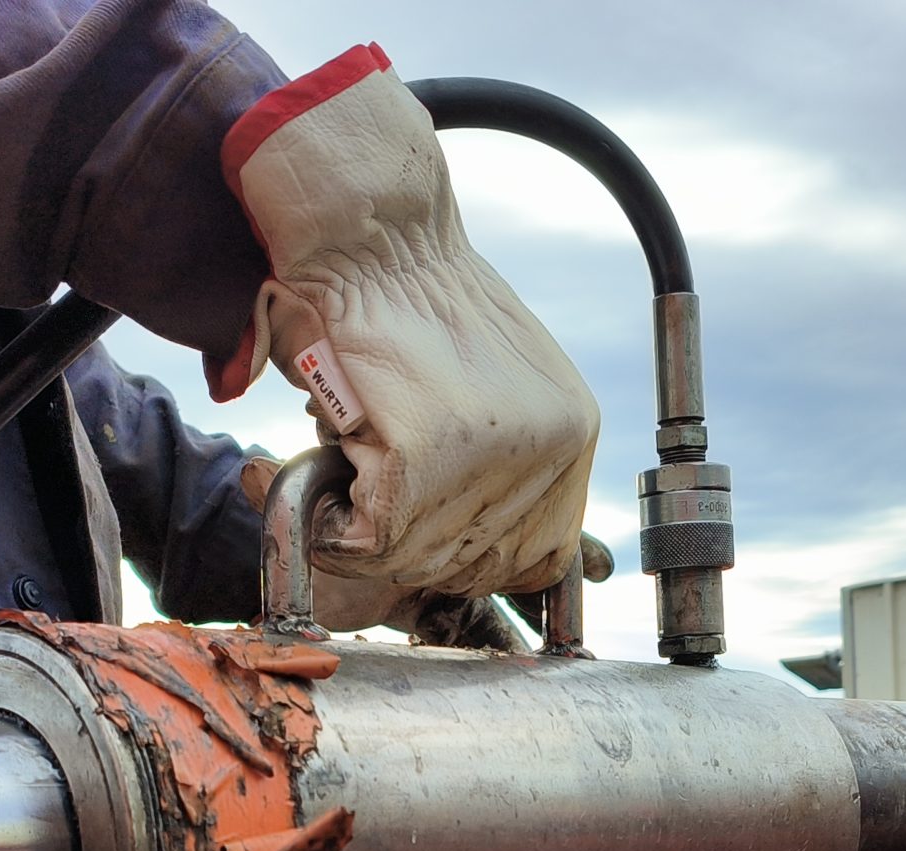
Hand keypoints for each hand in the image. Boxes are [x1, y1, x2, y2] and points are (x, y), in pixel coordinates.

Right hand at [216, 46, 599, 599]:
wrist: (369, 230)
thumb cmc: (408, 302)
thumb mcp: (494, 387)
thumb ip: (501, 467)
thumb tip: (514, 564)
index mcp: (573, 433)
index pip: (535, 558)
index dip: (464, 551)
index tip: (422, 515)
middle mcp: (553, 450)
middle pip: (471, 566)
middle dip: (409, 539)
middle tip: (373, 473)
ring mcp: (495, 457)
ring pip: (412, 558)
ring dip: (364, 520)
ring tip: (356, 445)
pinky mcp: (425, 459)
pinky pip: (366, 541)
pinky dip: (332, 516)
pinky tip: (337, 454)